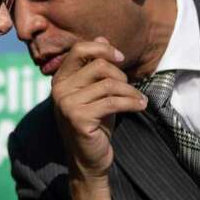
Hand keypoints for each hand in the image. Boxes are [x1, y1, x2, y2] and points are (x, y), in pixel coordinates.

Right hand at [51, 37, 146, 199]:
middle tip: (130, 89)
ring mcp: (67, 104)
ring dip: (130, 91)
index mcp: (60, 79)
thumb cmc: (94, 125)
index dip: (103, 49)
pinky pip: (112, 102)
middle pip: (98, 65)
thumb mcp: (95, 92)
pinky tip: (140, 106)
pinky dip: (132, 102)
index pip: (79, 50)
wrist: (88, 161)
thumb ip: (96, 67)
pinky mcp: (79, 119)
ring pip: (108, 84)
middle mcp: (59, 89)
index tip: (121, 59)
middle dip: (121, 75)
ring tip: (139, 100)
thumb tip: (102, 38)